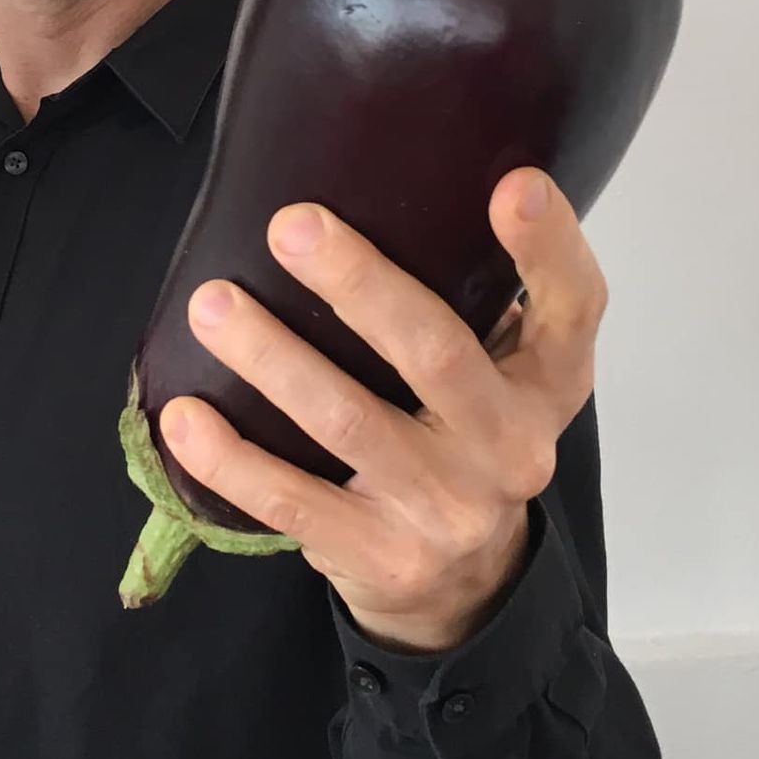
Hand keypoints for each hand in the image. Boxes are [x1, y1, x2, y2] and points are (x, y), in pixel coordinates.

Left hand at [159, 168, 605, 652]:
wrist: (463, 588)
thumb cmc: (462, 435)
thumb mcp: (500, 368)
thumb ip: (469, 291)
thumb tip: (384, 170)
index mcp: (547, 380)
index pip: (573, 307)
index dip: (548, 247)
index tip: (513, 185)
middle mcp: (510, 445)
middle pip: (438, 355)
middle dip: (361, 287)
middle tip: (291, 226)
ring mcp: (446, 508)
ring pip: (350, 423)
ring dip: (273, 359)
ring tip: (212, 305)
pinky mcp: (381, 556)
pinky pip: (294, 503)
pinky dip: (232, 460)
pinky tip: (185, 416)